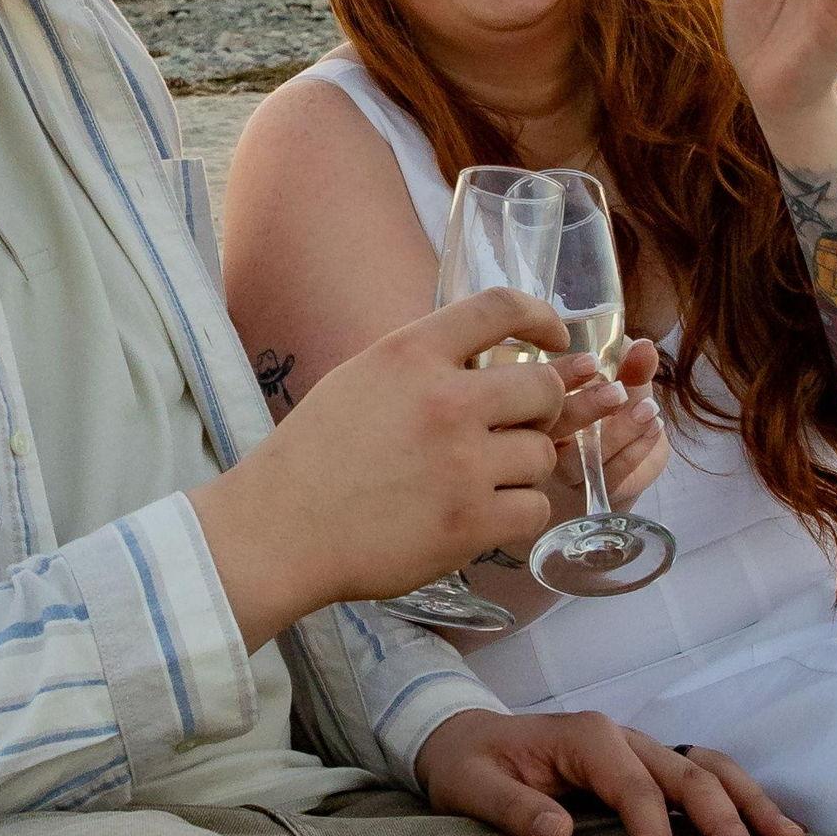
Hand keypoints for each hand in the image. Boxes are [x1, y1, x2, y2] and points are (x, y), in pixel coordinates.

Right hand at [193, 287, 569, 648]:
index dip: (543, 316)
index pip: (501, 307)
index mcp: (410, 354)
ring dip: (523, 468)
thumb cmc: (314, 455)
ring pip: (542, 454)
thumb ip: (424, 363)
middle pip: (544, 387)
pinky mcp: (470, 522)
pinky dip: (516, 514)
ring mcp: (461, 464)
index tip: (556, 338)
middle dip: (543, 408)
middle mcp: (444, 400)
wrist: (280, 529)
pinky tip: (484, 515)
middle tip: (520, 427)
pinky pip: (534, 508)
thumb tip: (489, 358)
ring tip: (484, 480)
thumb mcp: (361, 378)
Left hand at [415, 708, 808, 835]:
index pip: (636, 789)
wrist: (463, 740)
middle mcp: (620, 737)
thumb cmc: (469, 765)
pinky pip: (696, 777)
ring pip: (705, 768)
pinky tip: (762, 830)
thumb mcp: (473, 788)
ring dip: (747, 802)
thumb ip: (513, 810)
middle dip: (726, 821)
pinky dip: (734, 799)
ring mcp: (636, 749)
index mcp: (585, 737)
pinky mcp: (641, 767)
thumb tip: (560, 833)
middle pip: (687, 774)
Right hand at [542, 338, 668, 527]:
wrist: (616, 466)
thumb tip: (645, 347)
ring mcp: (562, 474)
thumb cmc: (606, 415)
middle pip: (548, 429)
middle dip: (585, 409)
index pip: (532, 392)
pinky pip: (608, 478)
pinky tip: (653, 430)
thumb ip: (630, 365)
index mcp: (531, 408)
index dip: (559, 376)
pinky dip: (635, 453)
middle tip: (620, 392)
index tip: (590, 362)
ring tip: (648, 410)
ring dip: (617, 434)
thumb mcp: (618, 383)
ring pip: (579, 461)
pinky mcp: (592, 493)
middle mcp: (538, 443)